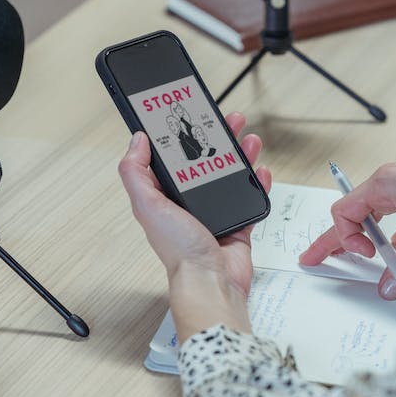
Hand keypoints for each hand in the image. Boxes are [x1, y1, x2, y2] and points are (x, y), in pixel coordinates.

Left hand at [118, 113, 271, 340]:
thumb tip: (136, 141)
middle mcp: (189, 204)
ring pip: (230, 175)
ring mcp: (215, 213)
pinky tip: (260, 170)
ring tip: (248, 139)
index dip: (181, 135)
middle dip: (216, 139)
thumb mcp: (148, 205)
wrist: (212, 280)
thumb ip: (136, 172)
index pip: (172, 158)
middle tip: (226, 121)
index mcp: (165, 197)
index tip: (188, 116)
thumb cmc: (180, 250)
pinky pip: (250, 198)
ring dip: (240, 155)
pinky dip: (257, 183)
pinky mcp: (238, 224)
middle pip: (205, 161)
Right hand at [299, 145, 395, 298]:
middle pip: (354, 215)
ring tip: (361, 259)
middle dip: (338, 238)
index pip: (345, 212)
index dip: (347, 238)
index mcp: (385, 182)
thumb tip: (389, 284)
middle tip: (316, 257)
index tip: (365, 257)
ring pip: (378, 219)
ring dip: (371, 240)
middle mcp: (394, 184)